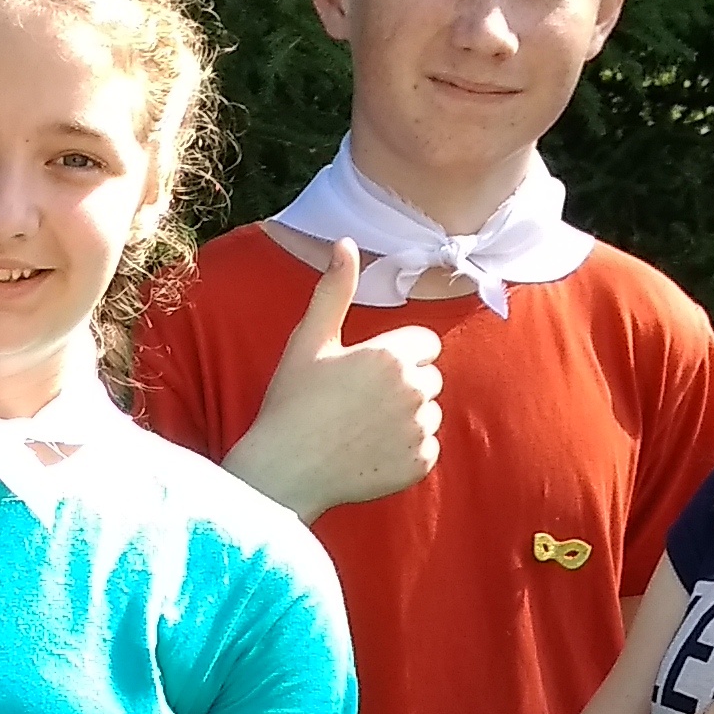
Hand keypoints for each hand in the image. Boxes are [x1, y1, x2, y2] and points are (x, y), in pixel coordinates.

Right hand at [217, 239, 442, 520]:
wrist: (283, 471)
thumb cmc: (291, 403)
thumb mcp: (309, 340)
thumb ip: (334, 290)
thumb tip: (345, 242)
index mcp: (392, 355)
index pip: (425, 344)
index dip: (396, 355)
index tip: (365, 372)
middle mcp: (414, 391)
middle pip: (429, 378)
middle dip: (403, 386)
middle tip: (358, 402)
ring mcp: (419, 430)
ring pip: (429, 414)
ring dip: (406, 419)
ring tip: (361, 429)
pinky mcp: (420, 464)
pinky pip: (427, 449)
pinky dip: (405, 452)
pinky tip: (369, 453)